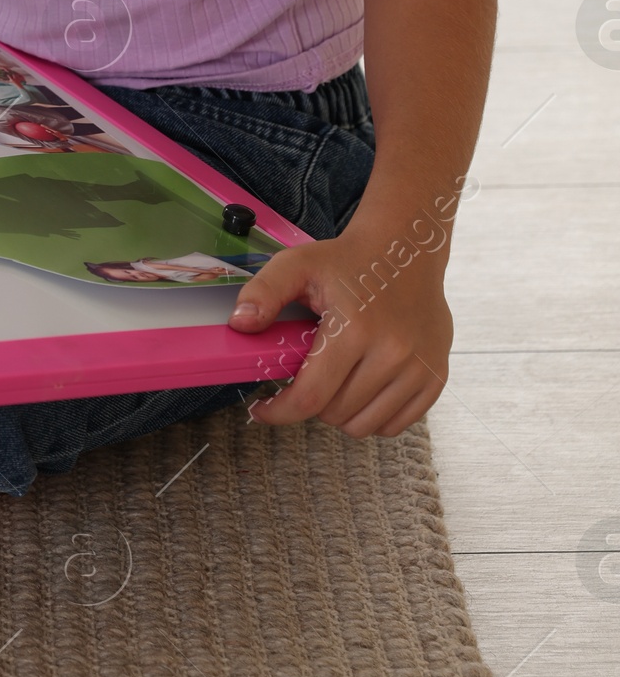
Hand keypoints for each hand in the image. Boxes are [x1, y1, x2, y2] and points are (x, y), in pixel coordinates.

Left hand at [229, 230, 452, 437]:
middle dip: (311, 402)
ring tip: (334, 380)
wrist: (406, 249)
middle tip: (307, 375)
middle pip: (335, 414)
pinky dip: (373, 416)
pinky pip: (396, 425)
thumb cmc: (348, 260)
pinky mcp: (436, 377)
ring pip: (365, 427)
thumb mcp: (297, 264)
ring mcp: (419, 368)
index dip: (280, 411)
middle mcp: (394, 353)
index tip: (262, 409)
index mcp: (355, 329)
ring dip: (341, 412)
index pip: (311, 397)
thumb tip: (240, 324)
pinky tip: (361, 387)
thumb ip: (264, 292)